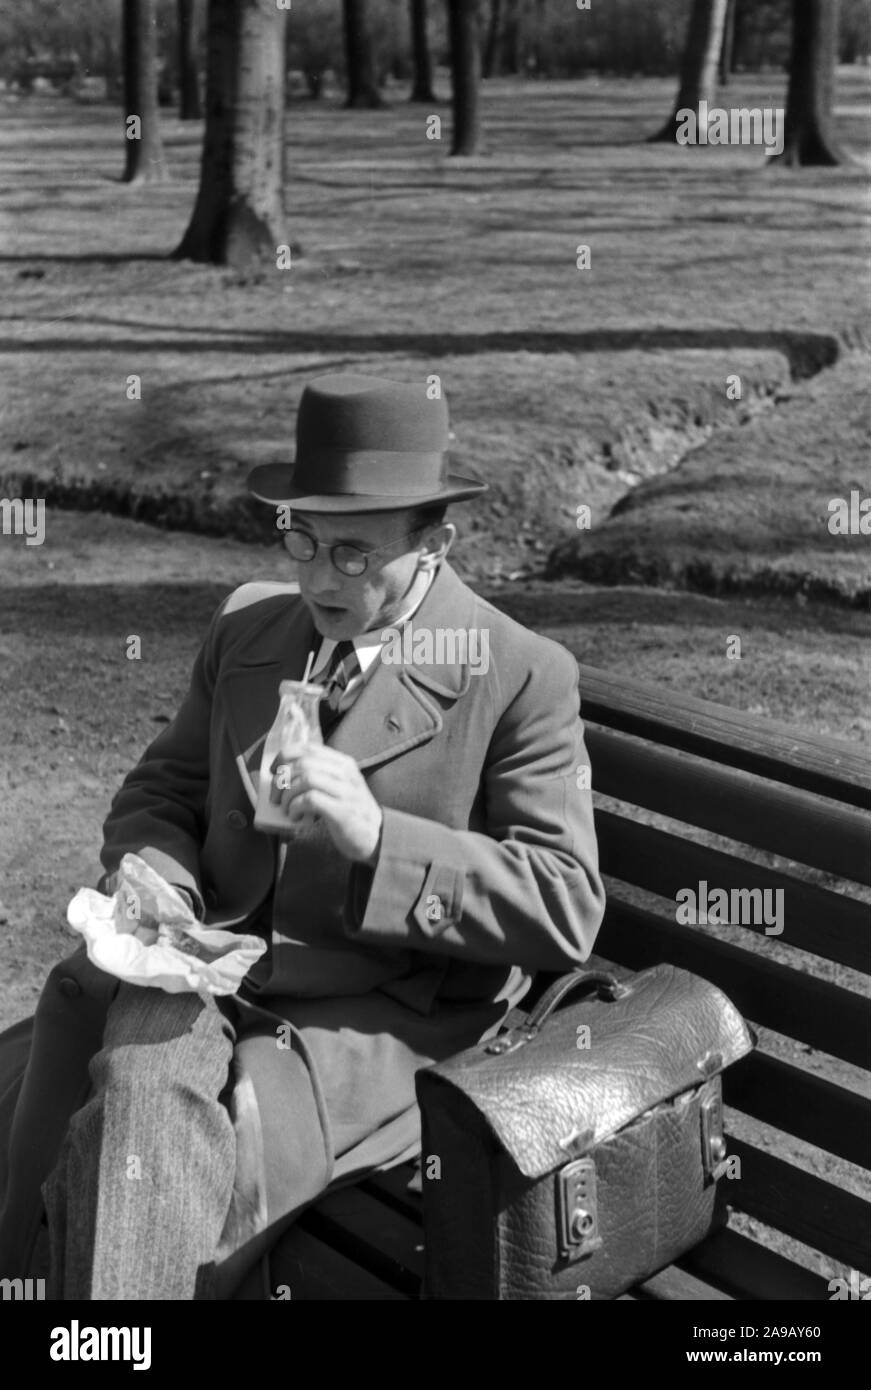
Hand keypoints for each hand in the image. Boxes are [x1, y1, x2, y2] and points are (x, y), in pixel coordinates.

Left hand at [273, 745, 382, 864]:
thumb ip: (320, 777)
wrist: (377, 836)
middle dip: (281, 781)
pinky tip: (295, 816)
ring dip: (288, 795)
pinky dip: (296, 807)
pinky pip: (310, 799)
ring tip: (287, 809)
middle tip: (275, 798)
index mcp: (343, 763)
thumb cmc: (351, 812)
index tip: (273, 771)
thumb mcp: (341, 786)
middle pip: (302, 764)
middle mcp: (345, 773)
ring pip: (305, 779)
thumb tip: (282, 777)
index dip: (284, 757)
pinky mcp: (342, 811)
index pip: (308, 748)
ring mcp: (346, 792)